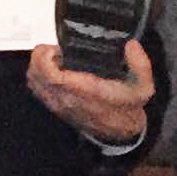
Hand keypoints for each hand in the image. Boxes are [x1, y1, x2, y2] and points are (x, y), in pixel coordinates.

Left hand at [25, 40, 153, 144]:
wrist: (119, 132)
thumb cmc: (129, 105)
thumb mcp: (143, 86)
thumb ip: (140, 64)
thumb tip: (131, 44)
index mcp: (85, 91)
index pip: (52, 75)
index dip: (46, 58)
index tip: (57, 48)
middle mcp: (65, 98)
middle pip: (36, 75)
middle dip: (40, 57)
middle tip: (56, 49)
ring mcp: (57, 104)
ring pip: (33, 81)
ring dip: (37, 65)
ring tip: (54, 57)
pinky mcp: (54, 107)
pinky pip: (36, 89)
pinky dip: (37, 75)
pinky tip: (53, 68)